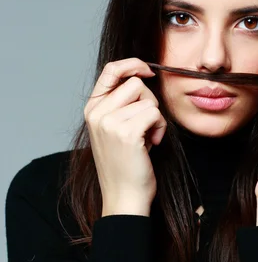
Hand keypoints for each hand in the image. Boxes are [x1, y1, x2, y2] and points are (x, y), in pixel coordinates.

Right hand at [84, 57, 166, 211]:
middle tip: (147, 126)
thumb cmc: (126, 164)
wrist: (124, 197)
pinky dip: (160, 129)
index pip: (110, 70)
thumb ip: (122, 104)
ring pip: (148, 99)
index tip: (148, 71)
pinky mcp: (126, 133)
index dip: (132, 64)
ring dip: (156, 118)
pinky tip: (152, 145)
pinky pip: (155, 114)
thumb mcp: (116, 129)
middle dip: (149, 102)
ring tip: (148, 138)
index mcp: (92, 110)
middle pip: (135, 84)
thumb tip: (142, 77)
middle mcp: (97, 113)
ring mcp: (109, 123)